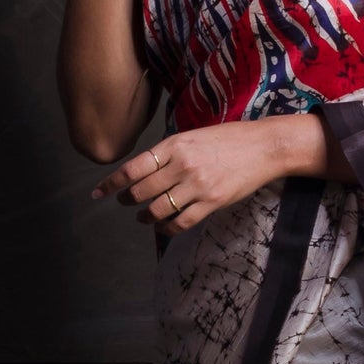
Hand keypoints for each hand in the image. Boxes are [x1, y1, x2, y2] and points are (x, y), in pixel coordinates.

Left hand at [91, 115, 348, 231]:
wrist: (265, 147)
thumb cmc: (230, 139)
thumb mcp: (195, 135)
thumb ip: (170, 151)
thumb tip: (146, 169)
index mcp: (175, 144)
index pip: (133, 168)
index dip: (112, 183)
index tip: (98, 193)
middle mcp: (182, 165)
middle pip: (141, 191)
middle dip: (128, 200)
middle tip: (125, 203)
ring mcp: (197, 185)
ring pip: (158, 209)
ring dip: (146, 217)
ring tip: (144, 217)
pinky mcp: (212, 201)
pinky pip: (181, 222)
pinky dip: (167, 228)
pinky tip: (164, 227)